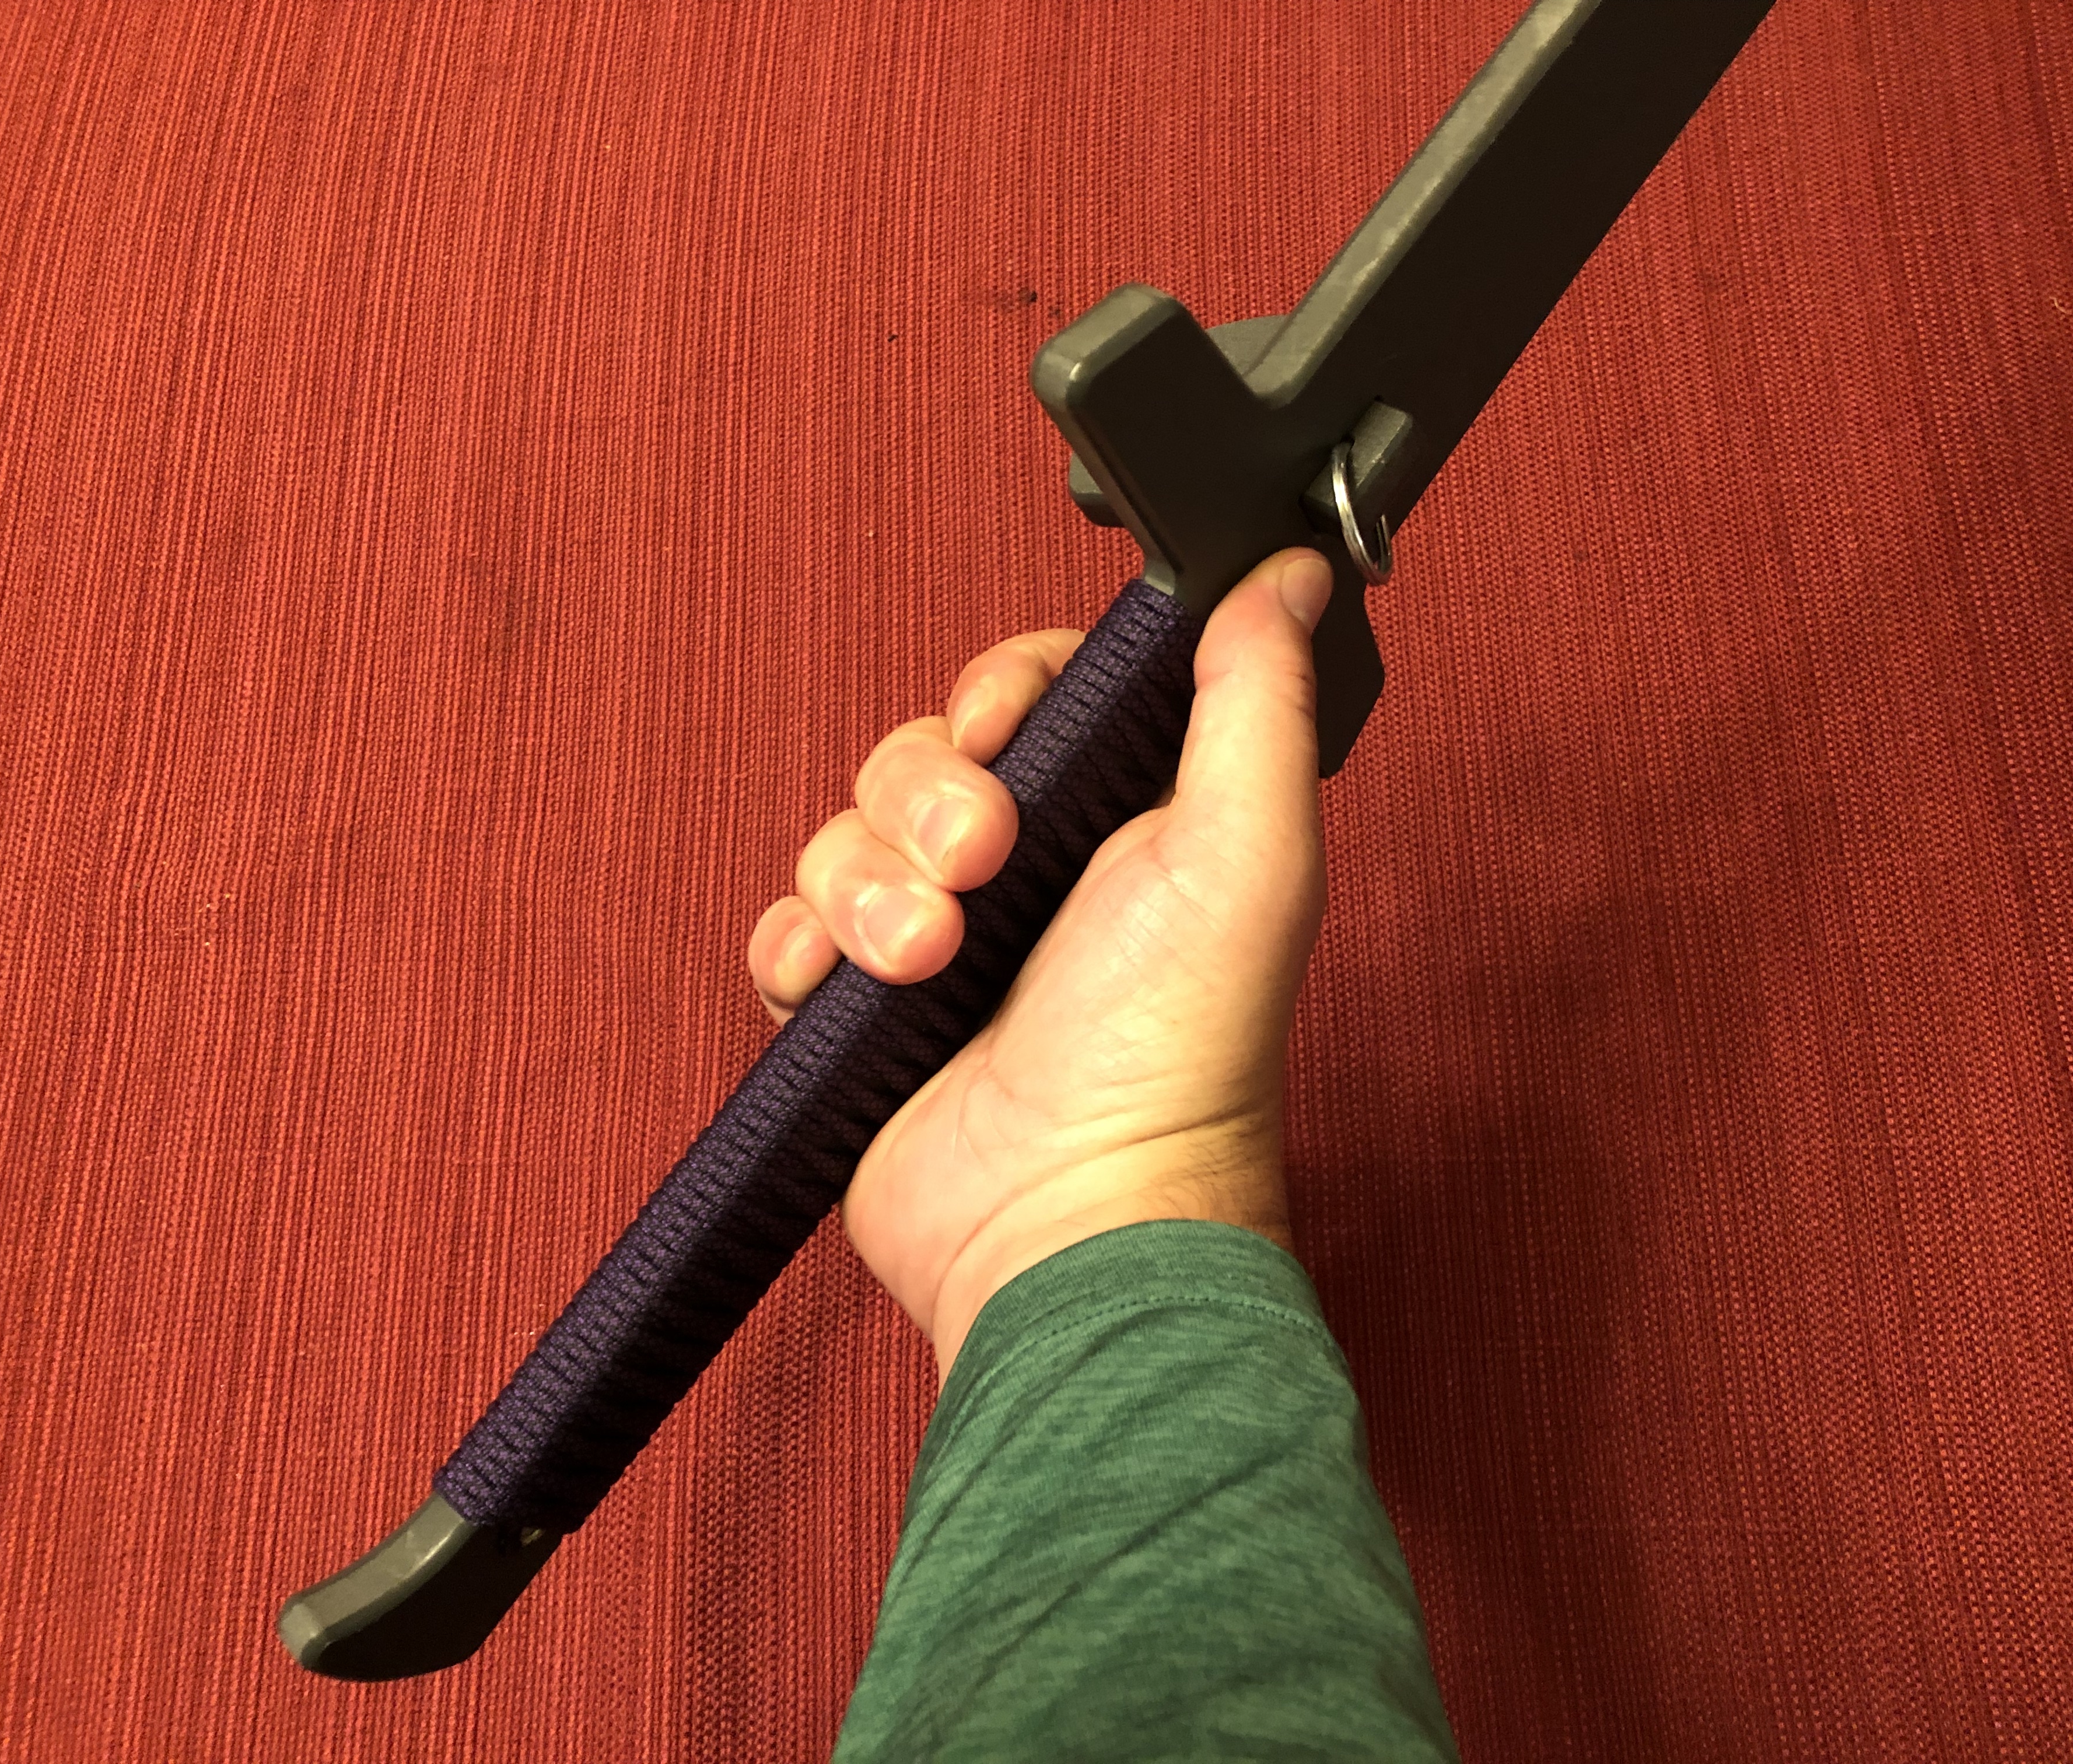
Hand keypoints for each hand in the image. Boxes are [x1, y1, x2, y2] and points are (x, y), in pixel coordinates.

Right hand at [747, 547, 1335, 1376]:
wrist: (1072, 1215)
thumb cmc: (1178, 1048)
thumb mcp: (1249, 850)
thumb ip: (1258, 698)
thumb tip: (1287, 573)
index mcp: (1117, 818)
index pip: (1027, 691)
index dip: (1001, 689)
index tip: (1006, 724)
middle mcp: (1026, 873)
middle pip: (919, 755)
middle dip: (931, 801)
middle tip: (983, 870)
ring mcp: (936, 945)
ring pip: (842, 836)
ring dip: (872, 890)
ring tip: (929, 963)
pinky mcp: (859, 1017)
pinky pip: (785, 935)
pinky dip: (802, 954)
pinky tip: (852, 992)